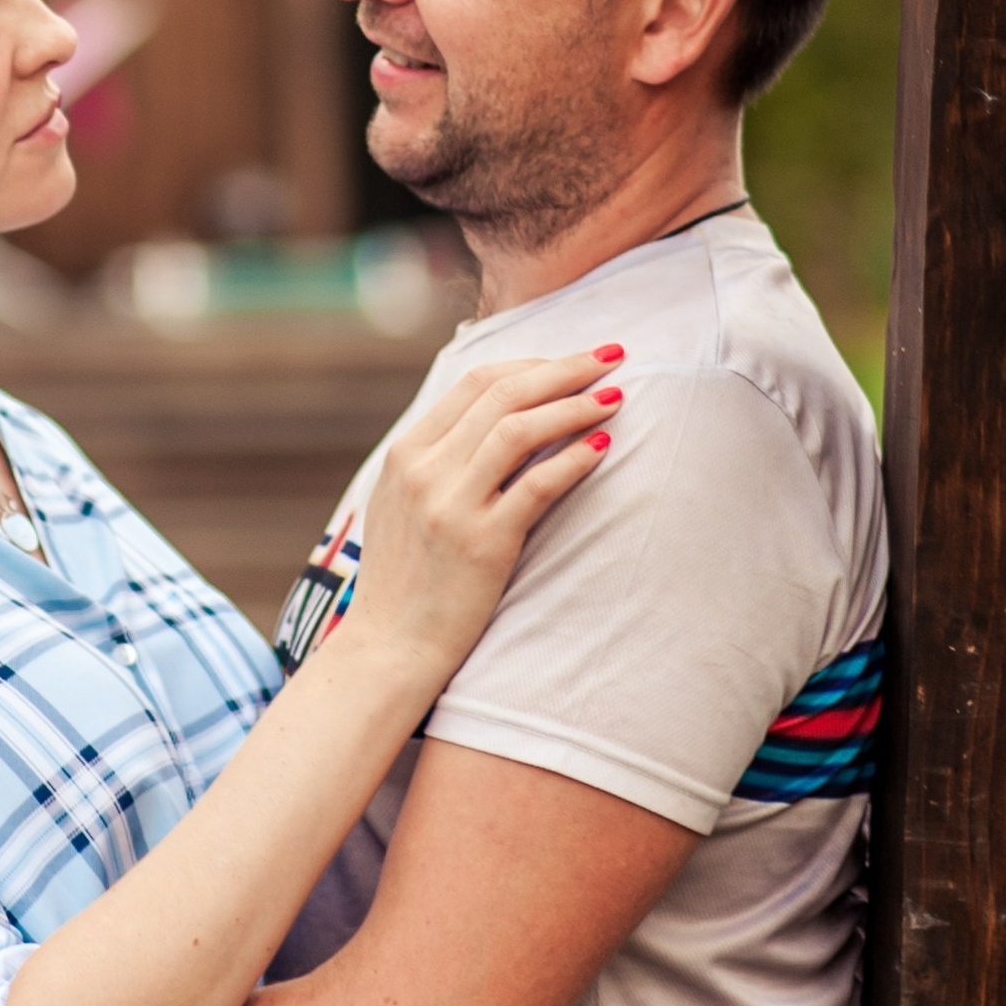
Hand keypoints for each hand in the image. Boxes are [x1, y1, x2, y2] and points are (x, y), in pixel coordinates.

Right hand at [345, 348, 620, 681]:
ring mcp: (450, 506)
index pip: (475, 383)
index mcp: (406, 454)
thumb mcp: (403, 505)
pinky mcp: (482, 544)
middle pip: (502, 395)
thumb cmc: (407, 580)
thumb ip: (437, 461)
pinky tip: (602, 445)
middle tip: (611, 358)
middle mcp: (424, 470)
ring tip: (615, 398)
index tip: (572, 360)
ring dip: (575, 405)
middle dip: (564, 370)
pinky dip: (574, 458)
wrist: (390, 647)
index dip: (532, 364)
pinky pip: (537, 485)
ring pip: (519, 430)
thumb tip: (492, 421)